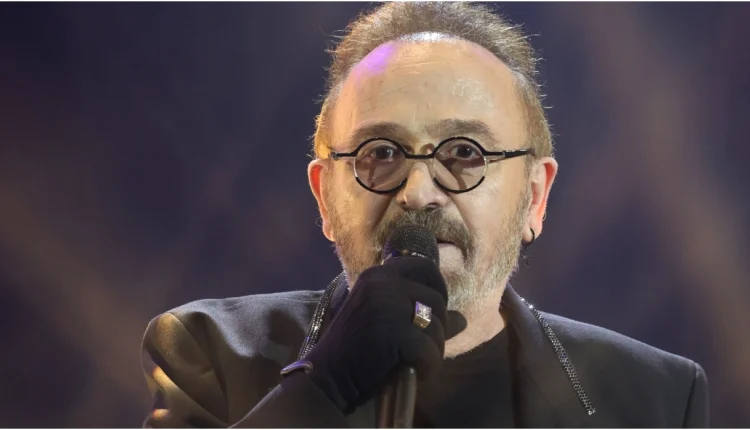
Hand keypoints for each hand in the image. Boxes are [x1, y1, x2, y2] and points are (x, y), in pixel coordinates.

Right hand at [303, 256, 447, 413]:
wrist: (326, 376)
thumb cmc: (356, 349)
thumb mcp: (385, 321)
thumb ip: (419, 313)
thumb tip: (461, 319)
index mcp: (378, 275)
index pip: (425, 267)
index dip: (437, 290)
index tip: (429, 315)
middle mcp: (382, 282)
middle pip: (437, 299)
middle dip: (437, 327)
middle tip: (420, 346)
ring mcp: (387, 305)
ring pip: (438, 325)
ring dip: (433, 350)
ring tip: (412, 362)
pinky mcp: (393, 332)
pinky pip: (430, 350)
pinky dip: (428, 367)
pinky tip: (413, 372)